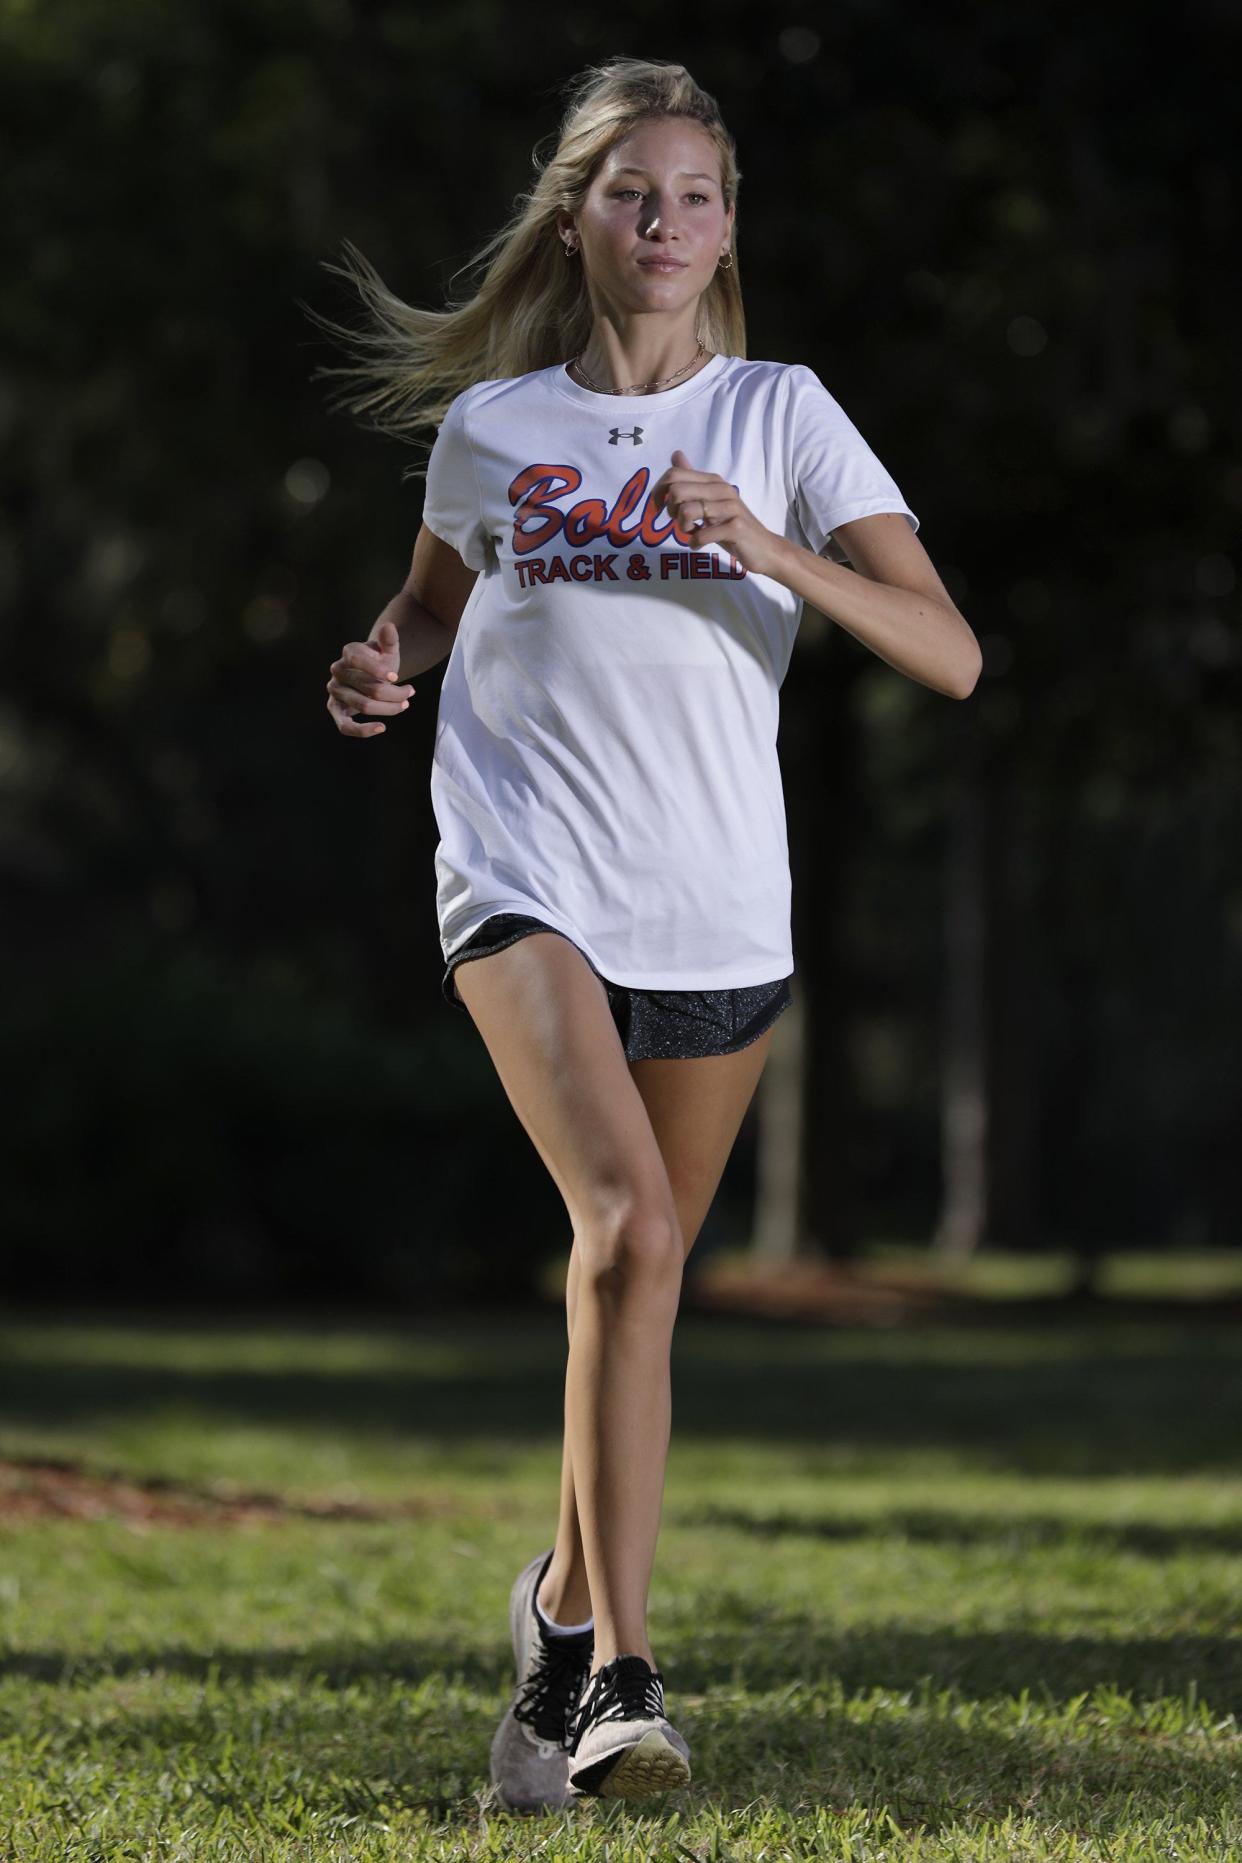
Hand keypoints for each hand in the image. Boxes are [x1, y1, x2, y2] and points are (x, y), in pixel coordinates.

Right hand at [325, 618, 414, 737]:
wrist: (372, 675)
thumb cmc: (381, 661)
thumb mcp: (388, 650)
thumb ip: (389, 640)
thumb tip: (389, 627)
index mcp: (348, 653)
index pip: (357, 659)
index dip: (376, 669)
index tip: (396, 677)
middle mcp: (337, 671)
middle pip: (368, 688)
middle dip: (394, 693)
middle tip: (411, 692)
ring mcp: (335, 691)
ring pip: (363, 706)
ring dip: (388, 708)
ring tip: (404, 704)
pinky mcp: (336, 710)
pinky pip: (345, 726)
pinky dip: (363, 730)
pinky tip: (382, 728)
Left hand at [649, 449, 784, 577]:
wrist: (764, 547)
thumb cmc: (732, 525)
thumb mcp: (710, 500)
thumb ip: (692, 479)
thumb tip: (676, 454)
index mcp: (713, 481)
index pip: (674, 473)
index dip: (658, 491)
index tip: (658, 508)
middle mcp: (722, 489)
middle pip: (677, 491)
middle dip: (670, 511)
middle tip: (680, 522)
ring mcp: (730, 508)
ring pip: (687, 511)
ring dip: (682, 528)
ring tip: (691, 533)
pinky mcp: (736, 528)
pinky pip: (702, 534)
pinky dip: (695, 543)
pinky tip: (699, 544)